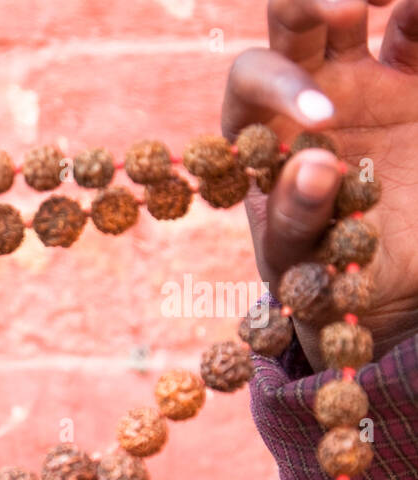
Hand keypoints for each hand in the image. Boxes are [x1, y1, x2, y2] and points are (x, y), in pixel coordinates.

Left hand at [222, 0, 417, 372]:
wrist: (386, 277)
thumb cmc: (323, 275)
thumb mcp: (305, 265)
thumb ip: (299, 221)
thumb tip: (313, 168)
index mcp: (258, 130)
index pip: (252, 79)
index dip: (283, 87)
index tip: (327, 118)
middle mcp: (301, 90)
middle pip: (292, 17)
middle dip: (314, 0)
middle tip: (353, 7)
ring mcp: (359, 75)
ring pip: (352, 4)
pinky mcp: (411, 73)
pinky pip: (415, 25)